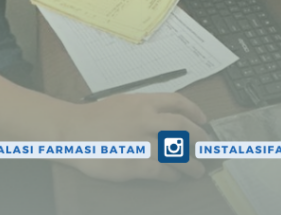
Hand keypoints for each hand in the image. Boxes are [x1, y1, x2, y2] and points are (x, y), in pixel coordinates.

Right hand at [60, 91, 208, 182]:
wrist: (73, 131)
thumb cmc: (95, 119)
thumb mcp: (123, 103)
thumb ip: (145, 109)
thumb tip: (165, 119)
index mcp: (143, 102)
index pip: (177, 102)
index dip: (194, 111)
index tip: (203, 120)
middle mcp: (147, 119)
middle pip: (184, 127)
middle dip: (200, 138)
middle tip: (208, 147)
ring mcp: (143, 142)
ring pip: (178, 152)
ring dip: (191, 163)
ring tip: (198, 170)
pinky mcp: (137, 163)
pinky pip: (163, 171)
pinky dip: (172, 175)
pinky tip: (174, 178)